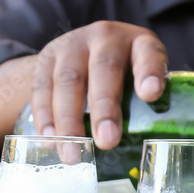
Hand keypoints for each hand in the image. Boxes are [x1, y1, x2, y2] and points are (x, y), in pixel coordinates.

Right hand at [32, 21, 167, 149]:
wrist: (81, 52)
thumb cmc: (122, 77)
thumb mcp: (139, 81)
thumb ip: (144, 107)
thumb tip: (143, 149)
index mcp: (138, 43)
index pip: (148, 52)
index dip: (149, 71)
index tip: (151, 94)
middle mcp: (105, 38)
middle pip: (103, 68)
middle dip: (104, 107)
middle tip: (106, 141)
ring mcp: (72, 46)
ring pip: (68, 81)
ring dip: (69, 122)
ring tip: (73, 154)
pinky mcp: (46, 59)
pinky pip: (42, 89)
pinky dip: (45, 118)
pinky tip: (51, 141)